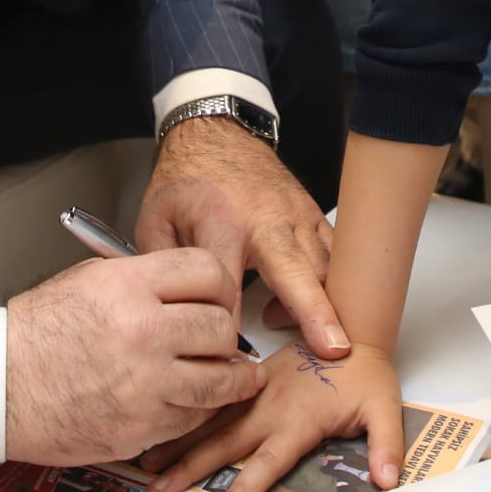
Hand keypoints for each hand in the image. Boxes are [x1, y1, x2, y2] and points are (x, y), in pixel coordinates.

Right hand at [5, 249, 264, 466]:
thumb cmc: (34, 335)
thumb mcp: (88, 281)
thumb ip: (144, 281)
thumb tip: (189, 289)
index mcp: (128, 286)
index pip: (209, 272)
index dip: (221, 285)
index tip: (222, 297)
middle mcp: (143, 331)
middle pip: (221, 327)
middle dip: (224, 334)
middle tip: (221, 340)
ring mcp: (144, 384)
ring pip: (220, 380)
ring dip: (230, 379)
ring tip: (236, 377)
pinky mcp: (140, 427)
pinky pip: (192, 418)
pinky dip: (198, 412)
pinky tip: (192, 402)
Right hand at [137, 342, 403, 491]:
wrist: (352, 326)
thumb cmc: (368, 371)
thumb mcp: (386, 408)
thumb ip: (386, 445)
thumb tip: (388, 481)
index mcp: (298, 419)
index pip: (268, 460)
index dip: (247, 486)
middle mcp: (269, 407)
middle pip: (224, 442)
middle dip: (190, 466)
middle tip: (159, 489)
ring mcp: (255, 392)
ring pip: (211, 420)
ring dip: (179, 439)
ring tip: (147, 459)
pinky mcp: (249, 380)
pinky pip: (215, 399)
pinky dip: (189, 414)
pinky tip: (165, 424)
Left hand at [139, 116, 347, 355]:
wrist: (215, 131)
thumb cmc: (185, 178)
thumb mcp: (155, 221)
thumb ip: (167, 271)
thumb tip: (178, 320)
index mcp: (222, 222)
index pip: (230, 285)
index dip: (231, 326)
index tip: (233, 360)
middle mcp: (266, 219)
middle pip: (296, 272)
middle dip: (316, 313)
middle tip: (334, 350)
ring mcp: (296, 215)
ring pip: (325, 265)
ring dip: (327, 304)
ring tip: (320, 342)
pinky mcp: (313, 215)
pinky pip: (334, 252)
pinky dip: (335, 281)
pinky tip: (322, 308)